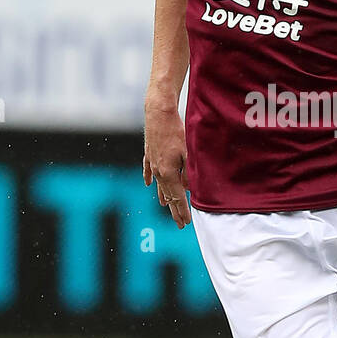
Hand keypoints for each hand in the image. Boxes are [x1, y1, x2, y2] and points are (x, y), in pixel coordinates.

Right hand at [143, 102, 190, 228]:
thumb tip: (188, 189)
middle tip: (179, 223)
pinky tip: (148, 184)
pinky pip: (148, 170)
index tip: (186, 223)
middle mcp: (158, 171)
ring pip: (158, 184)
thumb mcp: (188, 154)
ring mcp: (152, 163)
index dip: (182, 211)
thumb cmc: (176, 132)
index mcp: (168, 173)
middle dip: (174, 210)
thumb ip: (188, 173)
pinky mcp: (149, 153)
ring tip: (165, 207)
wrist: (159, 114)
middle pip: (167, 195)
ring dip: (163, 196)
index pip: (177, 197)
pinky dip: (149, 179)